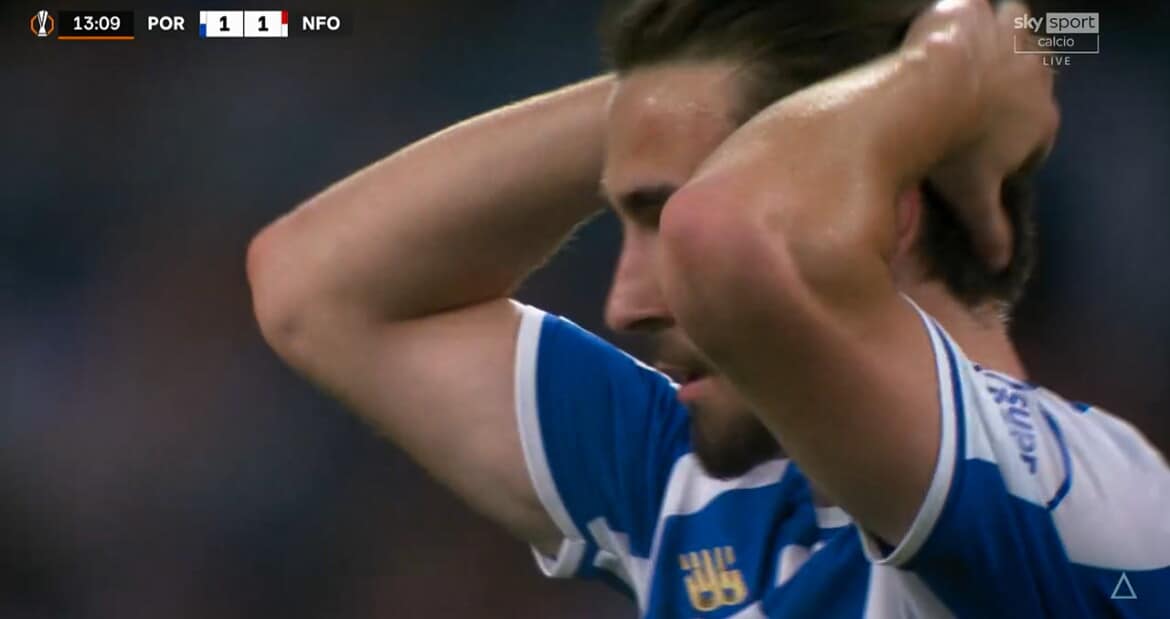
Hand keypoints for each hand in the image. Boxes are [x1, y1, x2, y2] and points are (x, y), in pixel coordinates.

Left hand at [905, 0, 1059, 269]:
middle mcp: (1039, 77)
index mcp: (1042, 120)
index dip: (1011, 138)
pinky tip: (946, 30)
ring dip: (996, 42)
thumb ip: (989, 229)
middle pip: (1028, 80)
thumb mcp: (970, 194)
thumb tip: (1000, 265)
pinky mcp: (987, 16)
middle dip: (1005, 89)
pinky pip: (983, 6)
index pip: (1037, 131)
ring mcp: (1015, 42)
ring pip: (1016, 32)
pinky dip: (967, 15)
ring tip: (965, 57)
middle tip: (967, 102)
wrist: (931, 91)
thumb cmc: (953, 147)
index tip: (981, 144)